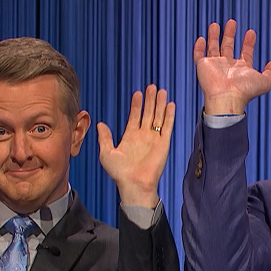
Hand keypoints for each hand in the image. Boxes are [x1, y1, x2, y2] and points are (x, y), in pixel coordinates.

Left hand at [96, 85, 174, 207]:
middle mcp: (143, 136)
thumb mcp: (106, 153)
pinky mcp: (163, 144)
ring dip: (160, 104)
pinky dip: (169, 116)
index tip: (137, 93)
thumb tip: (100, 124)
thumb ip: (105, 138)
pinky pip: (167, 127)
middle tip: (151, 86)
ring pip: (158, 117)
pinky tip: (170, 105)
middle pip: (148, 113)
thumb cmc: (119, 174)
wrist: (134, 185)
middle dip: (150, 100)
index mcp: (130, 137)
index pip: (135, 116)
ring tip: (161, 91)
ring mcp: (154, 139)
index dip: (136, 104)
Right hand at [193, 19, 270, 114]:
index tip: (251, 32)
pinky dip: (199, 47)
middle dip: (230, 34)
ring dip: (214, 36)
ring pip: (213, 47)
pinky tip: (201, 39)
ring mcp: (215, 66)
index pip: (245, 52)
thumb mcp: (264, 81)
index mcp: (241, 69)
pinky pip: (199, 55)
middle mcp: (227, 66)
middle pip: (228, 46)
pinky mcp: (203, 66)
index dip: (248, 42)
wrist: (227, 97)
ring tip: (215, 25)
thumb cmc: (244, 92)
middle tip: (232, 23)